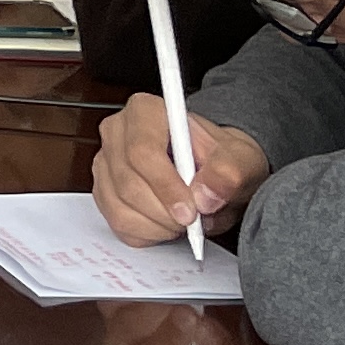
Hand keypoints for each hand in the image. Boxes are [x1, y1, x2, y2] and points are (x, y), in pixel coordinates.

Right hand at [91, 95, 268, 245]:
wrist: (216, 171)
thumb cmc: (222, 159)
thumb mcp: (241, 159)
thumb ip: (228, 172)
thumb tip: (205, 196)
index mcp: (145, 111)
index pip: (141, 150)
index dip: (165, 186)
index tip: (191, 211)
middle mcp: (117, 132)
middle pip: (128, 182)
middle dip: (164, 211)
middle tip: (194, 221)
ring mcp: (105, 163)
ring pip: (120, 206)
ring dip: (158, 224)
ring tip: (183, 221)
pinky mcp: (103, 191)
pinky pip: (118, 222)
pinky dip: (148, 233)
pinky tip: (167, 224)